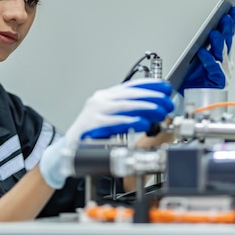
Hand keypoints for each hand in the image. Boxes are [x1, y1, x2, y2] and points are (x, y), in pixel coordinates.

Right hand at [39, 78, 173, 187]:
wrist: (68, 150)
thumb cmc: (92, 135)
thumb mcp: (112, 119)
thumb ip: (130, 113)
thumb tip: (155, 110)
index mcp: (106, 96)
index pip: (131, 86)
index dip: (150, 85)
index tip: (165, 86)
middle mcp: (100, 100)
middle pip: (130, 94)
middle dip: (151, 97)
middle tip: (166, 101)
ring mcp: (95, 112)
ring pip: (124, 105)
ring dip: (144, 107)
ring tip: (159, 111)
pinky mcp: (92, 125)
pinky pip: (114, 122)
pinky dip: (130, 122)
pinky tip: (142, 123)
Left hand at [179, 6, 234, 94]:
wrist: (193, 98)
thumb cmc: (195, 79)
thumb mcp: (198, 57)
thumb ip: (203, 45)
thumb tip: (205, 28)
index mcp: (221, 54)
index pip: (228, 35)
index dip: (232, 22)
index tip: (233, 9)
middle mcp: (224, 62)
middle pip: (227, 42)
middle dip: (227, 29)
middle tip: (226, 17)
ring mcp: (222, 72)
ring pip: (221, 54)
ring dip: (218, 43)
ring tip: (214, 33)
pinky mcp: (217, 82)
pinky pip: (213, 69)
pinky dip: (208, 60)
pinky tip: (202, 52)